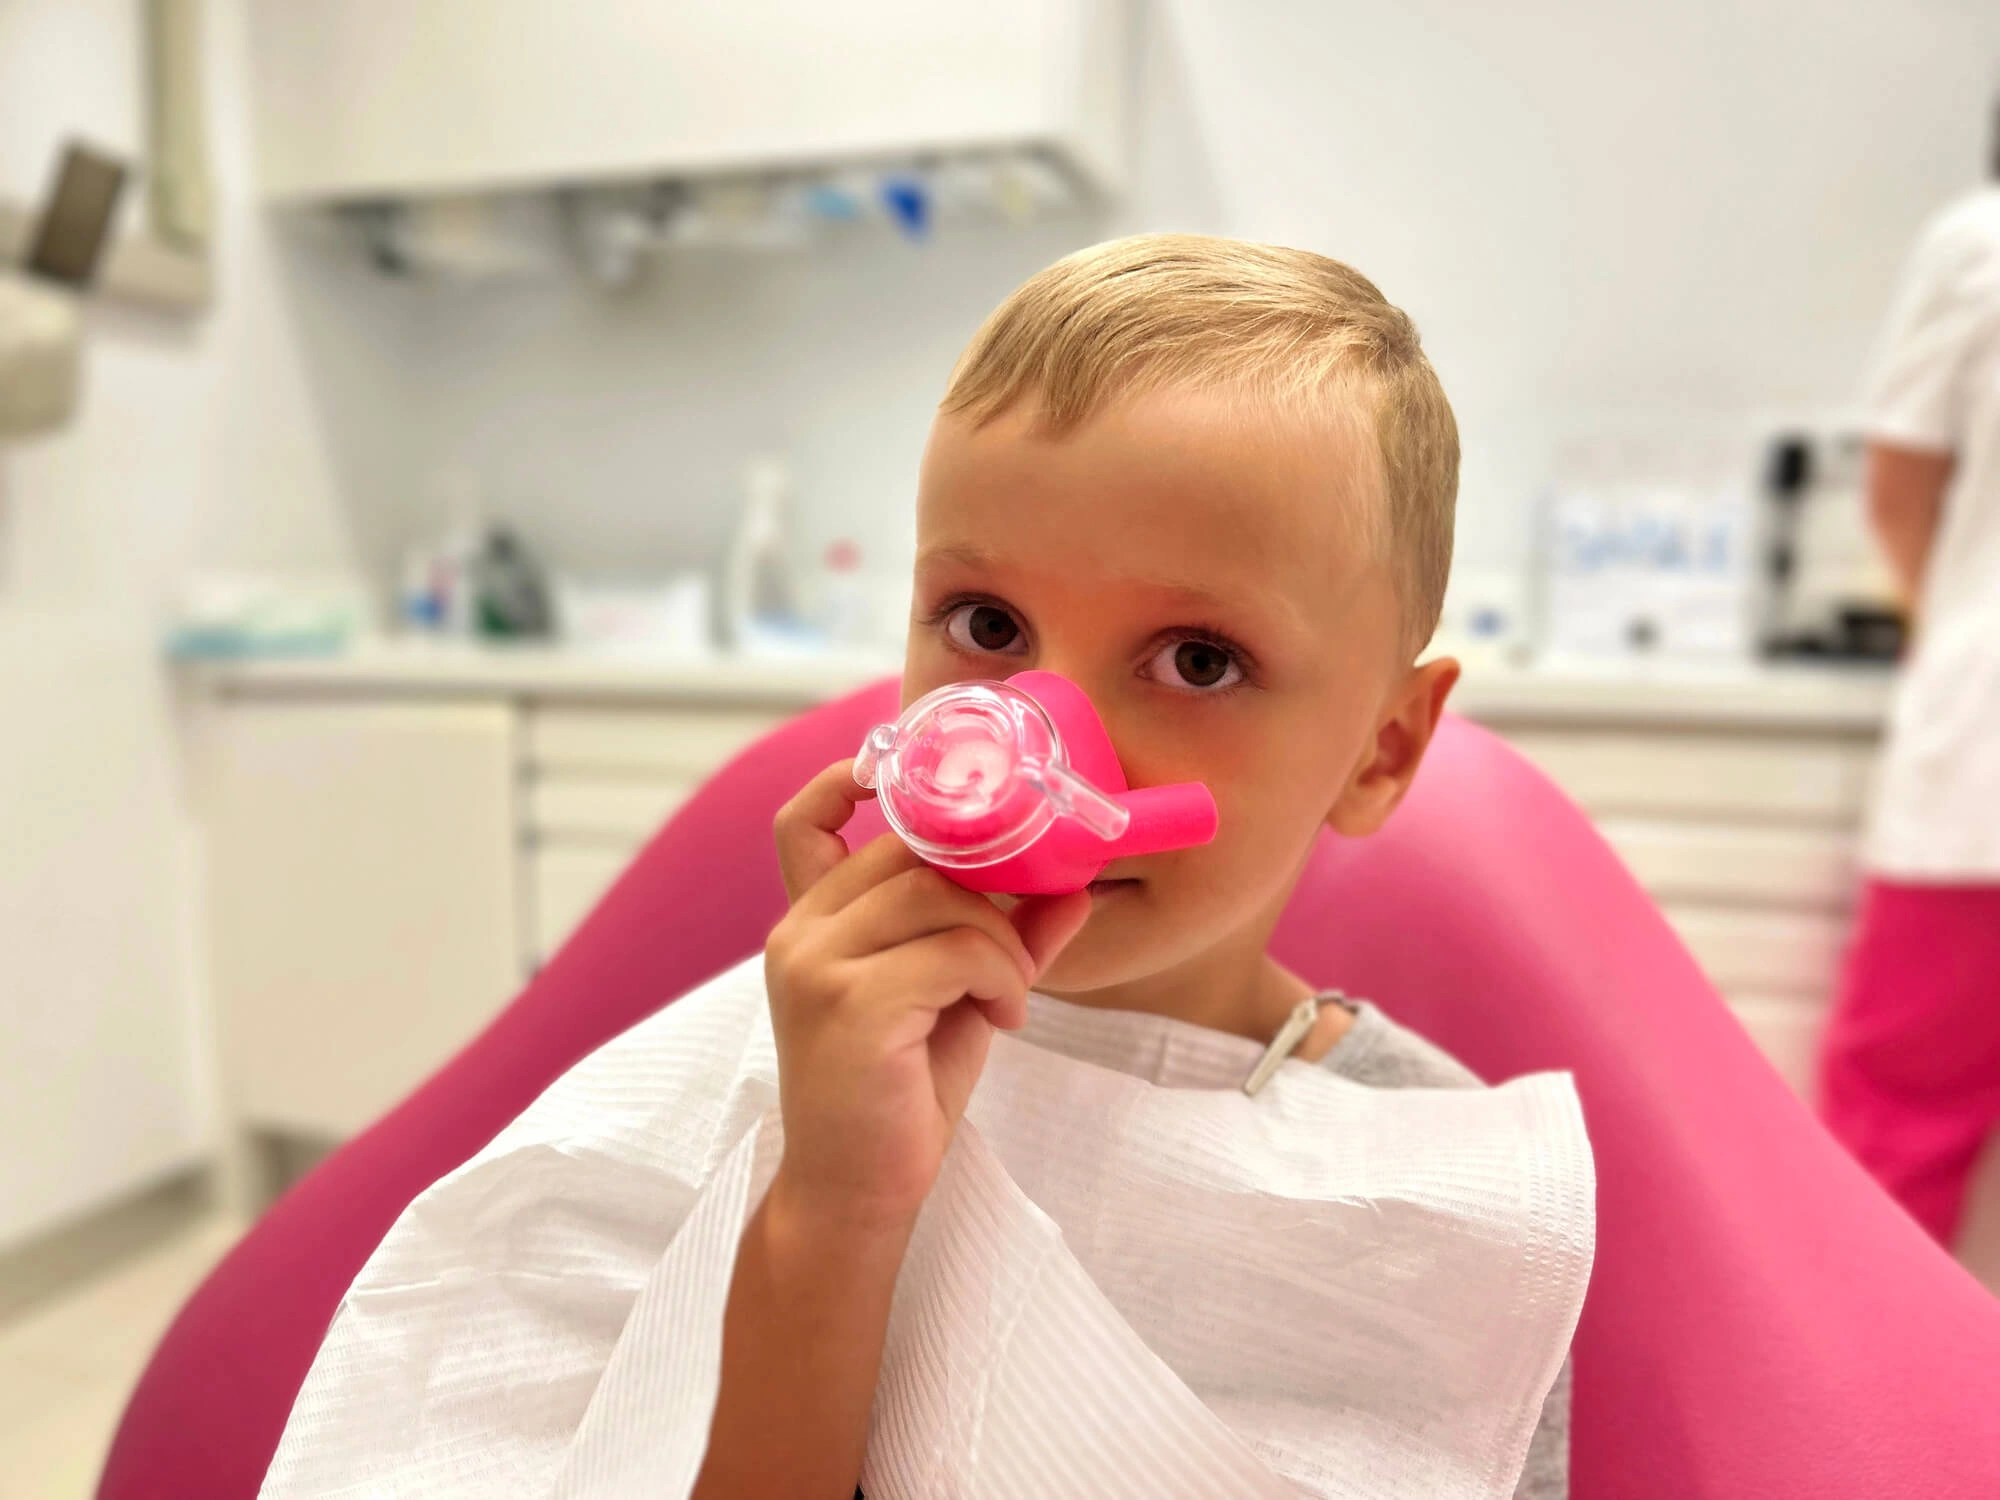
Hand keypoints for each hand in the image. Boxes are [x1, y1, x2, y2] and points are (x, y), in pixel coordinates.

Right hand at [765, 758, 1091, 1234]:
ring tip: (1007, 997)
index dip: (844, 783)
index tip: (893, 774)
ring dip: (1001, 945)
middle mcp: (798, 933)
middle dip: (986, 893)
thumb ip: (1005, 936)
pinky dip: (1001, 977)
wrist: (856, 1197)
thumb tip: (1073, 885)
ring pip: (941, 897)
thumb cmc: (901, 1097)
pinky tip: (1003, 1018)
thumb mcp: (958, 999)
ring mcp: (815, 965)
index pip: (804, 825)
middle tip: (1019, 949)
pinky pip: (957, 950)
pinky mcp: (849, 1002)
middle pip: (911, 856)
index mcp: (810, 925)